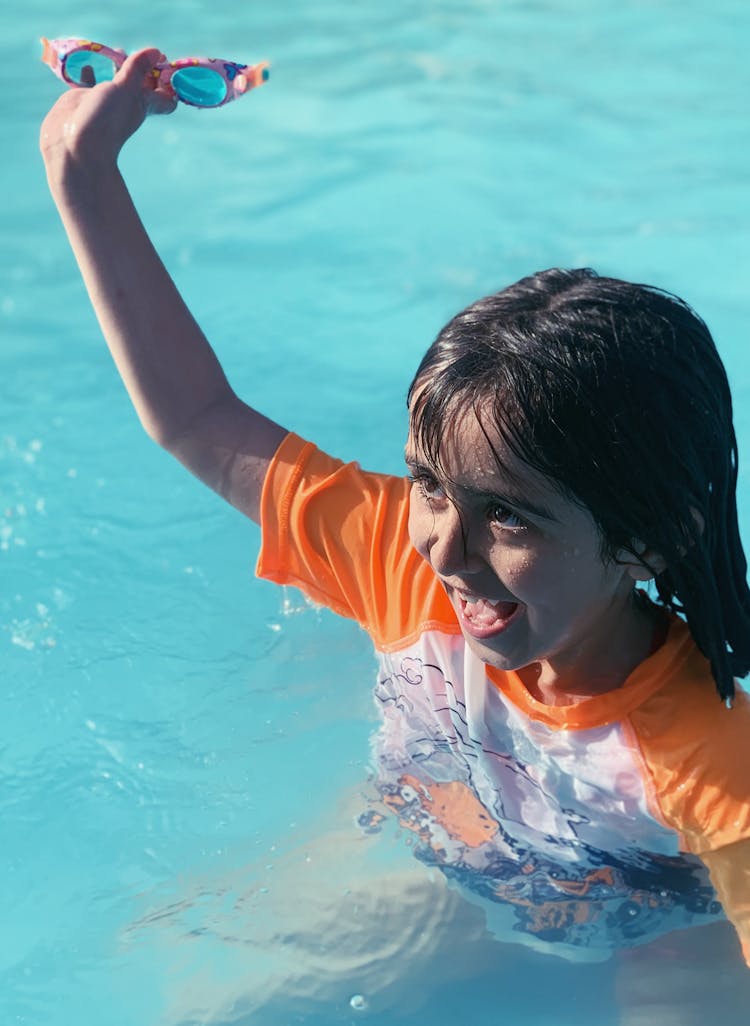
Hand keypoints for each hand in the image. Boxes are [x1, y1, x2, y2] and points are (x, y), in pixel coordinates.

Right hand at [40, 47, 176, 175]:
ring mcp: (103, 102)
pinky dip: (89, 72)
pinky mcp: (82, 100)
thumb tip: (156, 52)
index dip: (168, 84)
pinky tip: (87, 65)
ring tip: (117, 51)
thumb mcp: (126, 90)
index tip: (165, 65)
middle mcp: (125, 104)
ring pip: (114, 81)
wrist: (74, 146)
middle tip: (139, 54)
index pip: (164, 99)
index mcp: (142, 105)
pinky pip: (88, 83)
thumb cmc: (105, 120)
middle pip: (140, 85)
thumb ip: (137, 70)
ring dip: (117, 66)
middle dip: (142, 68)